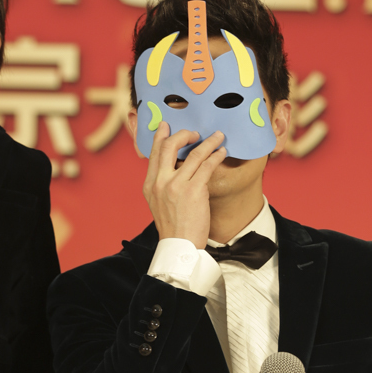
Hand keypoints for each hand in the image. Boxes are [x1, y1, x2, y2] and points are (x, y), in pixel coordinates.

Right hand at [142, 122, 226, 248]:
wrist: (180, 247)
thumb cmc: (173, 228)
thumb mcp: (158, 204)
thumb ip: (162, 185)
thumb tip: (172, 169)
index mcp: (150, 184)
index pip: (154, 153)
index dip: (161, 136)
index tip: (166, 125)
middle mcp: (160, 182)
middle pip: (170, 145)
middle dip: (184, 134)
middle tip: (195, 132)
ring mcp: (176, 185)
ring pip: (193, 153)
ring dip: (208, 142)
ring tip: (217, 136)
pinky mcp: (193, 190)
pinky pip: (207, 165)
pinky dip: (216, 155)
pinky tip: (222, 152)